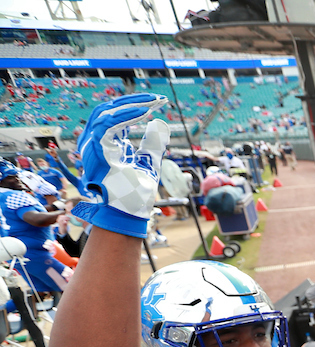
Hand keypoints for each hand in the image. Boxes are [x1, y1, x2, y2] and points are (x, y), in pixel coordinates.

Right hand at [70, 93, 168, 238]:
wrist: (127, 215)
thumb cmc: (135, 196)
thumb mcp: (149, 164)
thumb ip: (153, 145)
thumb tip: (159, 123)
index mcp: (107, 144)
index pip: (117, 116)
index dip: (136, 106)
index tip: (158, 102)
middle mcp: (96, 143)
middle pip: (108, 110)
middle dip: (134, 101)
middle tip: (157, 99)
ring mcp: (92, 147)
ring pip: (105, 113)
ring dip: (131, 105)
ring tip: (152, 103)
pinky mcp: (95, 151)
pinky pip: (106, 125)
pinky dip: (125, 116)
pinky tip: (144, 113)